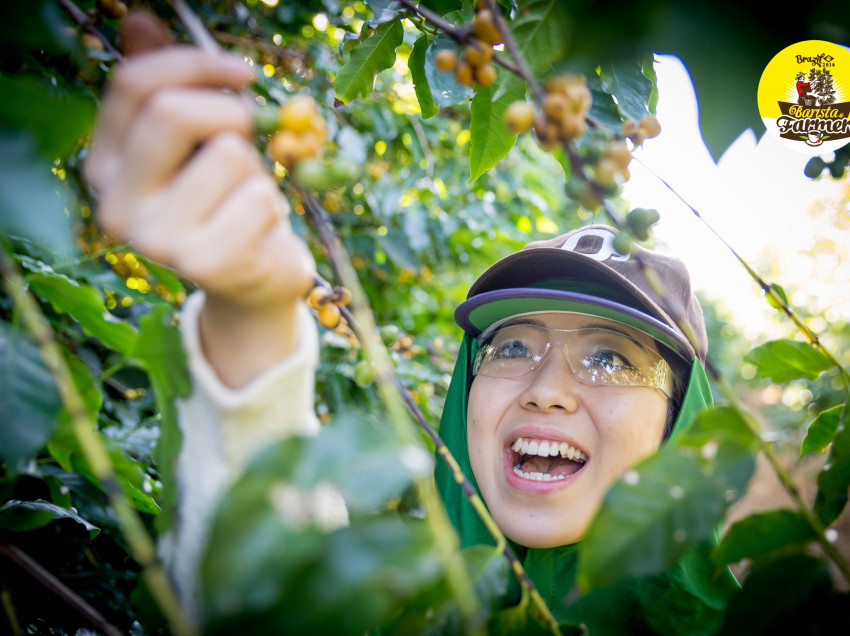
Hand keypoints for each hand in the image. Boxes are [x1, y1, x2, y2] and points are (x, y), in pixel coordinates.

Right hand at [86, 14, 315, 385]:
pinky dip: (272, 207)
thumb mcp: (199, 145)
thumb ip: (171, 88)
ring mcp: (156, 240)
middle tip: (253, 139)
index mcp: (105, 167)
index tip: (244, 73)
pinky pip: (259, 198)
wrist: (252, 284)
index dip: (195, 63)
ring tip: (248, 200)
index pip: (133, 87)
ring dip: (256, 171)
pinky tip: (260, 232)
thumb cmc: (227, 204)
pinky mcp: (203, 263)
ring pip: (229, 154)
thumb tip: (140, 20)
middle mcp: (116, 205)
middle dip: (233, 114)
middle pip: (174, 113)